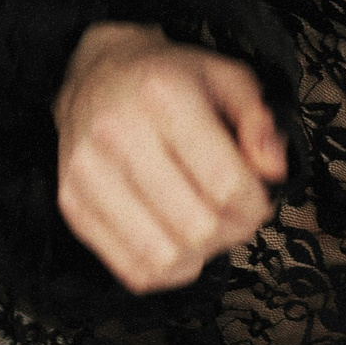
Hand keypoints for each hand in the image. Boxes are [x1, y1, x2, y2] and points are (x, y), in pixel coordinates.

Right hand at [51, 20, 288, 293]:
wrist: (97, 75)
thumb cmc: (172, 80)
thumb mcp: (228, 78)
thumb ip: (259, 122)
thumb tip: (272, 171)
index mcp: (164, 96)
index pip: (224, 183)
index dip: (256, 204)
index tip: (258, 196)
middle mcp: (118, 133)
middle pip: (197, 226)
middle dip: (232, 231)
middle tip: (236, 214)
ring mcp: (88, 174)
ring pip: (162, 257)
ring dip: (199, 255)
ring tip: (206, 229)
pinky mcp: (72, 205)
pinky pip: (132, 270)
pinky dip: (168, 270)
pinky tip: (177, 242)